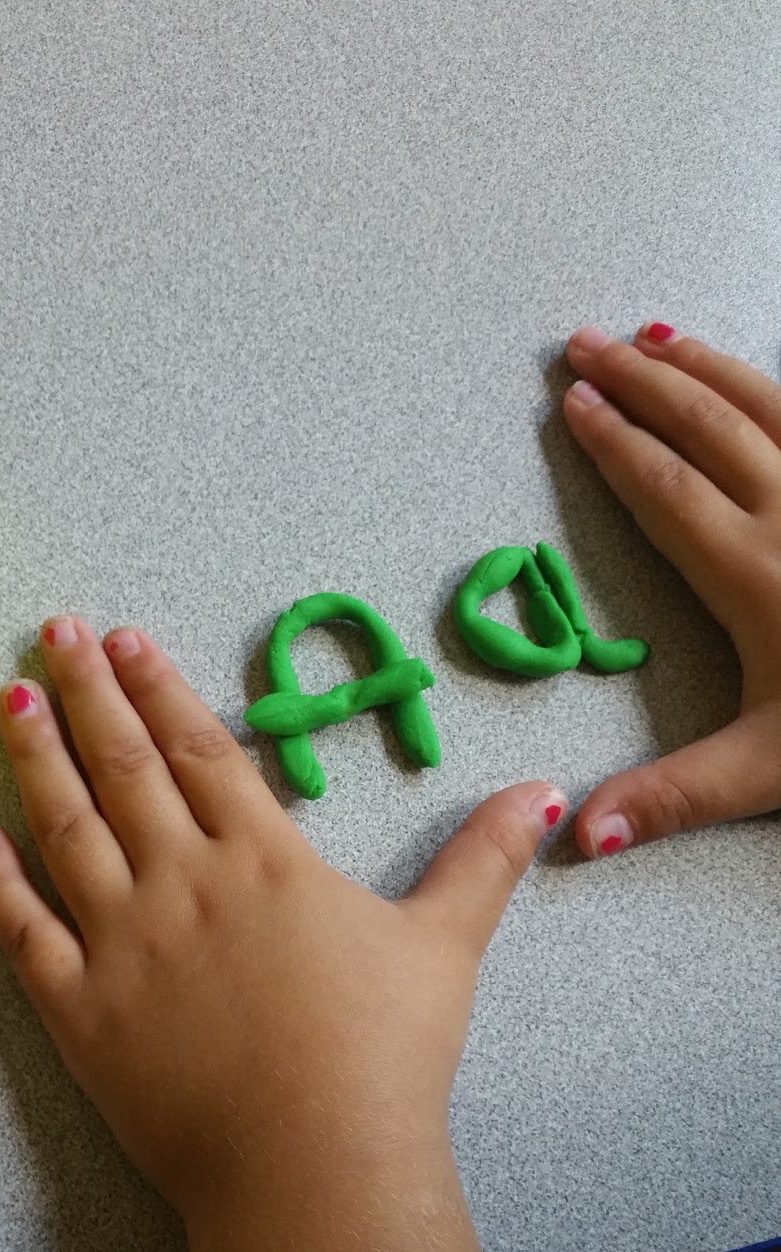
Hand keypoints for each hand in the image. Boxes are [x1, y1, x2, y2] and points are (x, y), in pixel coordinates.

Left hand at [0, 618, 564, 1212]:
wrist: (314, 1168)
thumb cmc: (385, 1056)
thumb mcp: (447, 945)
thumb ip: (485, 860)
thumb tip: (546, 794)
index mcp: (264, 859)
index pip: (200, 750)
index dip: (161, 689)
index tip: (124, 640)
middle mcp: (184, 883)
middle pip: (123, 766)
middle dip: (85, 692)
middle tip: (52, 633)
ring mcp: (124, 945)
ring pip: (66, 829)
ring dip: (34, 760)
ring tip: (9, 702)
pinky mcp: (81, 1013)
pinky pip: (25, 933)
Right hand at [564, 322, 780, 855]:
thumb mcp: (770, 769)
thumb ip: (678, 793)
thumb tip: (583, 834)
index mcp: (755, 574)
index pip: (665, 487)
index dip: (612, 441)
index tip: (570, 400)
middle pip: (705, 425)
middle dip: (638, 381)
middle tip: (582, 344)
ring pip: (768, 402)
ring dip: (705, 365)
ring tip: (653, 337)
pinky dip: (777, 385)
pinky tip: (763, 374)